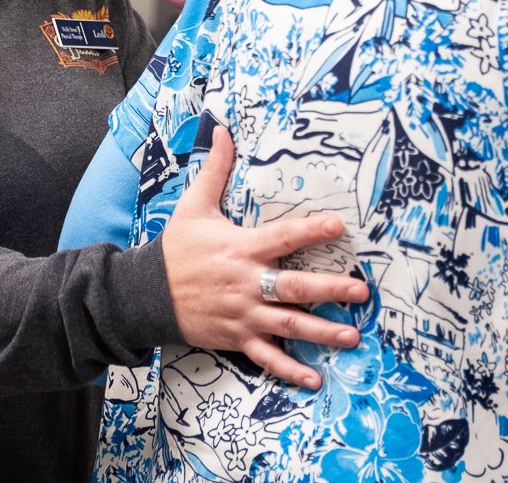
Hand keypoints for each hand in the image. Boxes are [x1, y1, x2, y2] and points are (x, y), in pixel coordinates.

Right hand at [161, 127, 368, 386]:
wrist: (147, 291)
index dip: (311, 231)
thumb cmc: (177, 247)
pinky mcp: (236, 336)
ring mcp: (243, 313)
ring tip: (353, 335)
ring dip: (322, 332)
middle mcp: (246, 282)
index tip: (339, 225)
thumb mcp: (194, 205)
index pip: (283, 237)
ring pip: (289, 325)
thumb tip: (223, 130)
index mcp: (241, 248)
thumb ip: (216, 169)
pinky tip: (315, 377)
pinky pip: (267, 356)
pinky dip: (290, 369)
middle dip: (330, 290)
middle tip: (361, 291)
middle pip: (294, 288)